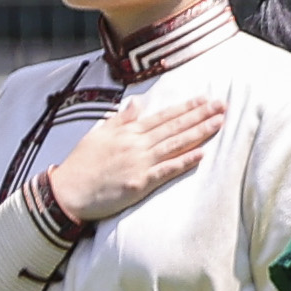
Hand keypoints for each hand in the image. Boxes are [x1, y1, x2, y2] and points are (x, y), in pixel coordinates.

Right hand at [38, 87, 228, 235]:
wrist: (68, 190)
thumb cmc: (82, 164)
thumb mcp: (98, 134)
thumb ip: (120, 119)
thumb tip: (136, 104)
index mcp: (128, 132)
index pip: (163, 116)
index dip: (186, 107)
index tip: (205, 99)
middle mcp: (136, 144)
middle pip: (174, 127)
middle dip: (200, 115)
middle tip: (222, 106)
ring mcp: (139, 162)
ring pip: (175, 144)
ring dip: (199, 132)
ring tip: (218, 123)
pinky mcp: (140, 182)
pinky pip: (166, 170)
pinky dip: (184, 161)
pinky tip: (202, 154)